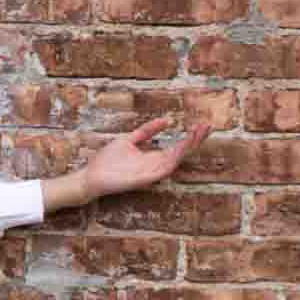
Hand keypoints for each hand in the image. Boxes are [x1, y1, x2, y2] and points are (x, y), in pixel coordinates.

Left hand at [43, 114, 203, 213]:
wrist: (91, 176)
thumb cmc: (108, 160)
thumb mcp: (129, 139)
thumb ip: (147, 131)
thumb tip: (167, 120)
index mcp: (153, 157)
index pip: (177, 146)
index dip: (190, 136)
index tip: (202, 124)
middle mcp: (155, 165)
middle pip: (181, 152)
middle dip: (195, 140)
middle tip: (208, 126)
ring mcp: (151, 173)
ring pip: (175, 160)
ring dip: (187, 147)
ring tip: (198, 132)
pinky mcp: (144, 179)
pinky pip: (163, 169)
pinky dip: (173, 158)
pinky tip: (181, 147)